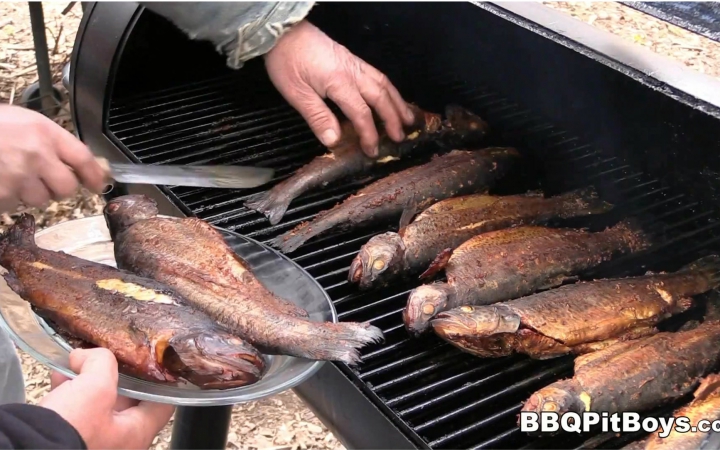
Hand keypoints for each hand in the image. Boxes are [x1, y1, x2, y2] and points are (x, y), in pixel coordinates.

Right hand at [0, 105, 106, 212]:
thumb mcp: (23, 121)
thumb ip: (50, 141)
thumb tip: (79, 163)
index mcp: (44, 133)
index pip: (83, 159)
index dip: (94, 175)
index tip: (97, 184)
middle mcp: (35, 155)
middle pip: (67, 188)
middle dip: (59, 188)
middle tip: (45, 180)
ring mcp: (17, 177)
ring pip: (40, 200)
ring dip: (30, 193)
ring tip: (11, 175)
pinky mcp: (1, 195)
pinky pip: (13, 206)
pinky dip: (6, 199)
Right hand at [40, 348, 174, 449]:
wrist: (25, 448)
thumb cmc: (69, 429)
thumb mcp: (96, 387)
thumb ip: (103, 363)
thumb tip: (89, 355)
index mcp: (136, 434)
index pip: (162, 404)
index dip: (160, 380)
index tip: (155, 362)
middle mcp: (119, 442)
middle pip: (128, 400)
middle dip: (115, 374)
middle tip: (109, 356)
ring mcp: (96, 441)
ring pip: (98, 403)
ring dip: (88, 379)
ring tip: (78, 362)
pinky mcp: (71, 437)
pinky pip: (77, 411)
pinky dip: (70, 391)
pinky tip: (60, 376)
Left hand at [264, 20, 414, 157]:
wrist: (283, 30)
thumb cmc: (286, 61)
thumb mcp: (295, 93)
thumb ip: (317, 117)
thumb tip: (334, 141)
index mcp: (339, 82)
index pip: (361, 113)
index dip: (369, 134)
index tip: (372, 151)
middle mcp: (353, 72)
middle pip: (380, 97)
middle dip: (393, 119)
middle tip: (401, 137)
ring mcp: (354, 63)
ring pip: (383, 84)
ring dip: (397, 102)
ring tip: (408, 118)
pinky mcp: (351, 58)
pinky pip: (377, 75)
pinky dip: (389, 88)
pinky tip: (390, 96)